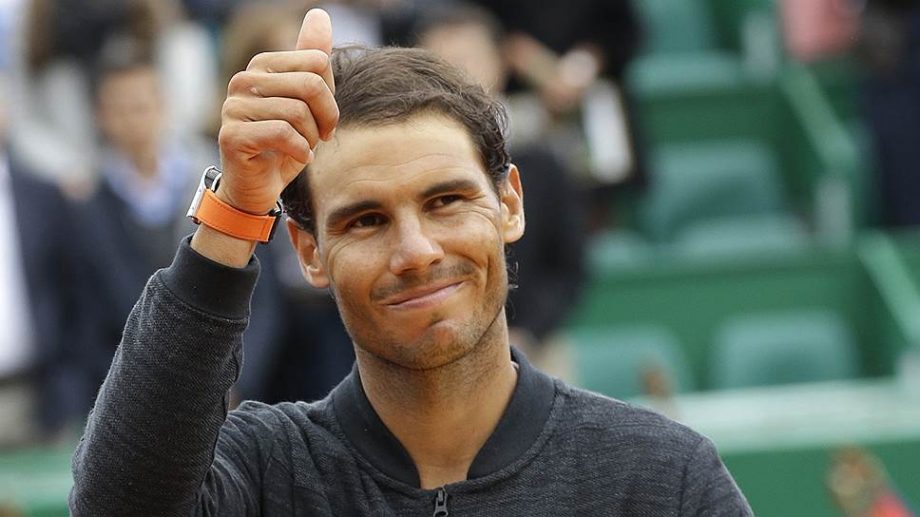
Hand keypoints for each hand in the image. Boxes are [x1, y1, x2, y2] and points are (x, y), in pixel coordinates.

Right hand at [217, 8, 338, 214]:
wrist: (258, 188)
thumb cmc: (284, 145)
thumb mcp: (306, 102)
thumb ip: (312, 60)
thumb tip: (320, 14)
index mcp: (263, 66)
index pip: (317, 62)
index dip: (330, 96)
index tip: (324, 119)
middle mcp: (243, 80)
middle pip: (310, 85)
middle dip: (326, 118)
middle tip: (320, 138)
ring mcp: (233, 107)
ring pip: (297, 113)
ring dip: (311, 139)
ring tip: (303, 149)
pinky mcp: (232, 136)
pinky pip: (282, 133)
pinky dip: (299, 151)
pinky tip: (298, 160)